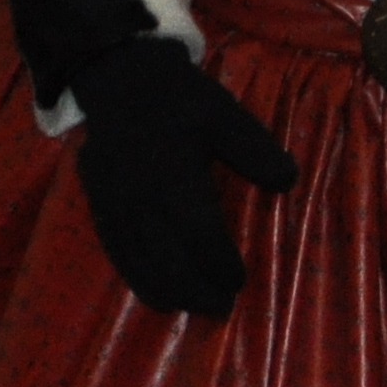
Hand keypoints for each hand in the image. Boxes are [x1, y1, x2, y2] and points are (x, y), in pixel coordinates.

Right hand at [67, 36, 298, 316]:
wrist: (119, 80)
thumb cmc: (179, 100)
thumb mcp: (225, 114)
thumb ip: (256, 150)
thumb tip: (287, 182)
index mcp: (173, 175)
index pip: (200, 235)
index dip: (220, 264)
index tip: (239, 278)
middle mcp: (140, 199)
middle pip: (168, 263)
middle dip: (197, 291)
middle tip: (222, 306)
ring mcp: (114, 207)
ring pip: (140, 266)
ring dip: (169, 293)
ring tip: (196, 306)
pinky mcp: (98, 208)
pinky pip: (118, 255)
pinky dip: (139, 279)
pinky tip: (158, 292)